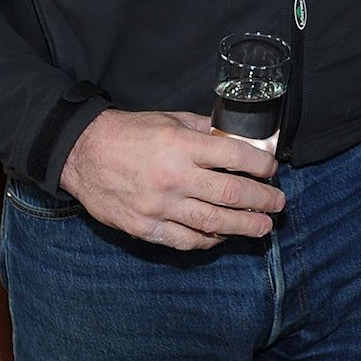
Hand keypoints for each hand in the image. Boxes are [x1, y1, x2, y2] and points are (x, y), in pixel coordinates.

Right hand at [58, 108, 284, 248]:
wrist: (82, 153)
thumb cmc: (129, 133)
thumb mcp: (170, 120)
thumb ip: (205, 130)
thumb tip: (239, 140)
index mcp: (181, 145)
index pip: (235, 157)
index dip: (261, 165)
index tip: (272, 169)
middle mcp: (173, 177)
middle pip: (231, 194)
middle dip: (262, 200)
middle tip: (278, 203)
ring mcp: (158, 206)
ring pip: (213, 223)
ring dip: (244, 226)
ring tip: (262, 226)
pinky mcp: (144, 228)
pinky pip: (185, 241)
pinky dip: (208, 240)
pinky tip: (222, 236)